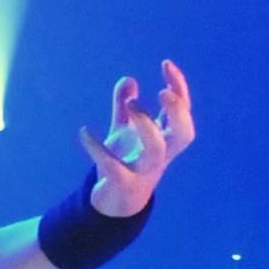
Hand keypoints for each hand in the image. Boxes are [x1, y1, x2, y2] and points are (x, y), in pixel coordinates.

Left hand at [80, 59, 195, 216]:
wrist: (114, 203)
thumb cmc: (125, 162)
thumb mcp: (125, 131)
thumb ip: (126, 105)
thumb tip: (128, 79)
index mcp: (165, 139)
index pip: (182, 111)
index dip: (179, 88)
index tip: (165, 64)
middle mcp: (160, 155)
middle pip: (184, 134)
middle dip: (177, 111)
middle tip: (161, 92)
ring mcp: (142, 170)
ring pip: (155, 151)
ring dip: (146, 125)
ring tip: (130, 105)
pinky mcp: (121, 183)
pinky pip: (112, 166)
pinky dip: (96, 148)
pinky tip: (84, 132)